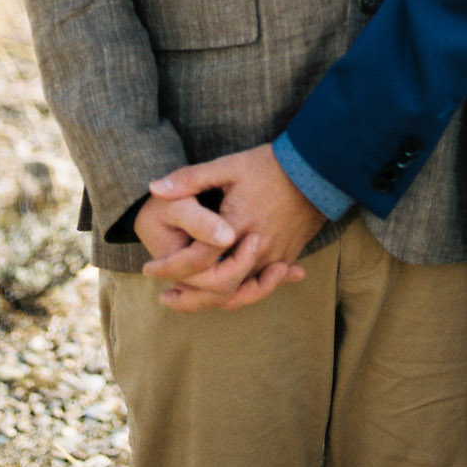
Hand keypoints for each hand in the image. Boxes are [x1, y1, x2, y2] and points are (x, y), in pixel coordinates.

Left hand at [149, 144, 325, 311]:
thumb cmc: (271, 166)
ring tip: (189, 300)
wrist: (318, 169)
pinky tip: (224, 293)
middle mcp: (254, 250)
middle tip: (166, 296)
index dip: (169, 267)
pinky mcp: (286, 258)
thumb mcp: (228, 166)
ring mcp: (273, 258)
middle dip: (188, 297)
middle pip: (216, 288)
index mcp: (234, 228)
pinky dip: (240, 293)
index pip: (195, 260)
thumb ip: (191, 179)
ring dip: (211, 301)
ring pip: (239, 293)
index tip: (149, 268)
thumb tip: (154, 188)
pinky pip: (260, 285)